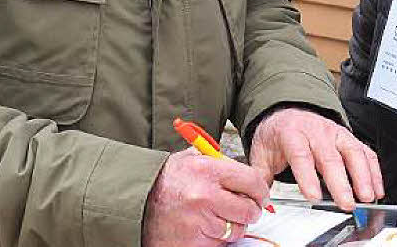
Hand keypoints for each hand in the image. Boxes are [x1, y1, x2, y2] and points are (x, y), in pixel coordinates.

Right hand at [142, 148, 269, 245]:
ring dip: (231, 226)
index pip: (252, 181)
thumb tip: (245, 172)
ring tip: (214, 216)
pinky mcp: (193, 243)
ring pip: (235, 230)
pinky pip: (218, 244)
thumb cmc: (164, 181)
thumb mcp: (190, 158)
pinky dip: (215, 239)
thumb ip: (218, 162)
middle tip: (245, 210)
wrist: (135, 202)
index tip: (260, 195)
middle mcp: (204, 196)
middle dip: (250, 211)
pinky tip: (202, 227)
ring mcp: (199, 222)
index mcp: (207, 170)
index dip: (260, 190)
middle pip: (248, 210)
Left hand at [248, 108, 383, 209]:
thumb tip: (258, 198)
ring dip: (363, 176)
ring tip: (367, 197)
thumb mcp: (261, 151)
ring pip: (352, 152)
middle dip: (340, 182)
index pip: (301, 155)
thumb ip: (260, 176)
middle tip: (346, 203)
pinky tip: (376, 189)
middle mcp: (316, 132)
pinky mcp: (348, 138)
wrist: (288, 112)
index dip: (308, 176)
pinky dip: (374, 171)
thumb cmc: (278, 134)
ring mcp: (335, 134)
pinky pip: (365, 152)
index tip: (313, 196)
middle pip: (330, 157)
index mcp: (292, 134)